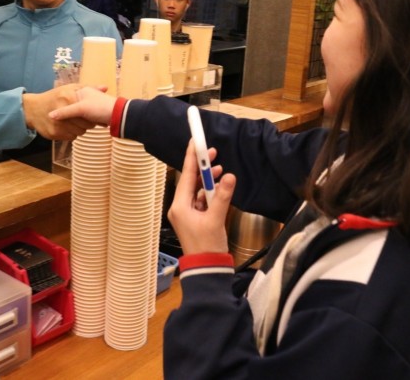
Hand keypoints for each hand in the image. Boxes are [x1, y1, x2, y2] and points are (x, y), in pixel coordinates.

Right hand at [22, 84, 95, 139]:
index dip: (93, 115)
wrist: (33, 109)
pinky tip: (67, 126)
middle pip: (86, 124)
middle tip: (85, 119)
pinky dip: (72, 133)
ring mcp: (57, 124)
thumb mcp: (69, 88)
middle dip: (88, 123)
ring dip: (80, 128)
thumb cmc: (54, 97)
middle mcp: (62, 112)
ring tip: (75, 121)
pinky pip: (71, 137)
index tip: (94, 114)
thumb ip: (88, 88)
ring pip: (80, 132)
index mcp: (67, 98)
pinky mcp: (54, 134)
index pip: (88, 112)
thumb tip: (105, 88)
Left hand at [167, 141, 234, 255]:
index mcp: (179, 206)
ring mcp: (188, 213)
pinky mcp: (196, 218)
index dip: (191, 157)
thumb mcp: (216, 219)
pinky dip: (210, 192)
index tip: (195, 142)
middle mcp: (180, 207)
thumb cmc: (207, 247)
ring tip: (220, 170)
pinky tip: (220, 187)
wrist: (207, 268)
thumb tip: (229, 177)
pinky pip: (202, 199)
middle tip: (211, 152)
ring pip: (197, 189)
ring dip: (208, 180)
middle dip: (201, 167)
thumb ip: (222, 196)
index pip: (185, 175)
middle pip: (190, 180)